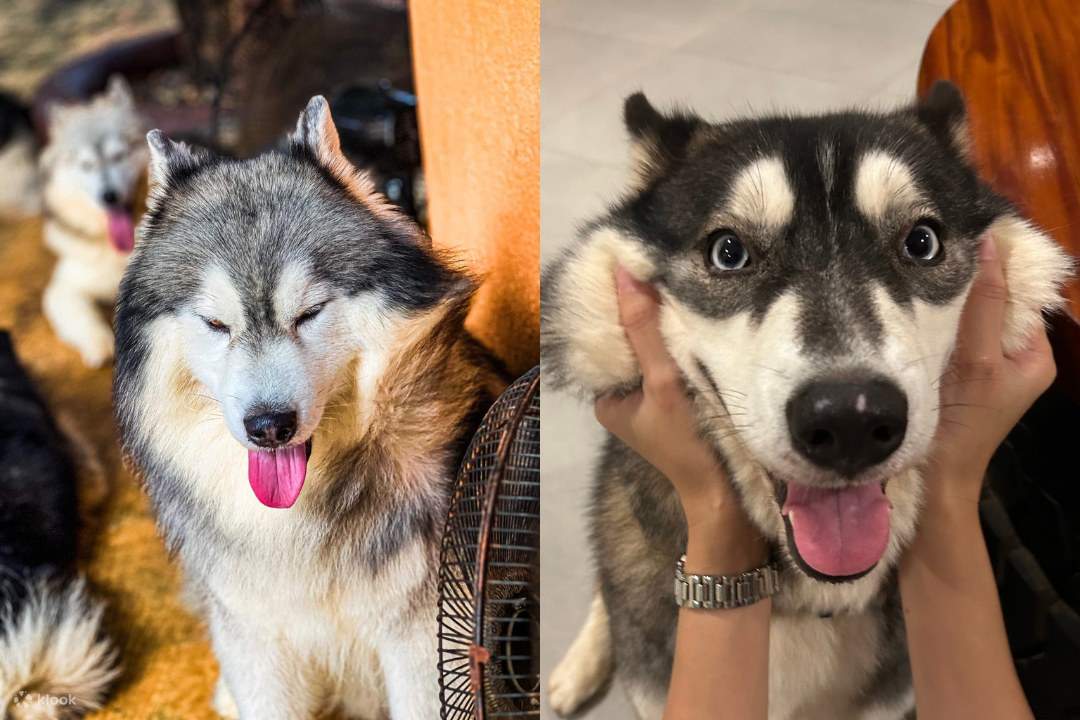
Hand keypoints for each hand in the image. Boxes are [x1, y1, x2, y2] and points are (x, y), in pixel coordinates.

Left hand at [594, 267, 763, 569]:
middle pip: (631, 341)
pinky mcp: (680, 401)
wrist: (729, 497)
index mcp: (605, 397)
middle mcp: (624, 397)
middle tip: (662, 264)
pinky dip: (684, 341)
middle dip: (645, 311)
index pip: (605, 338)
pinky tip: (700, 315)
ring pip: (655, 349)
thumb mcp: (662, 383)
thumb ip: (644, 331)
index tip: (634, 262)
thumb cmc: (688, 444)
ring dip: (668, 324)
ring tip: (683, 281)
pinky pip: (675, 361)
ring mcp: (653, 400)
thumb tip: (624, 273)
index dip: (618, 303)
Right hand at [926, 234, 1055, 504]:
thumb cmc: (961, 423)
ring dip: (948, 307)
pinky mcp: (957, 379)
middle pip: (995, 306)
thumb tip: (991, 245)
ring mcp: (985, 371)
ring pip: (971, 322)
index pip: (1021, 295)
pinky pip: (953, 340)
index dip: (997, 269)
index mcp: (1035, 356)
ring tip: (919, 285)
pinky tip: (914, 317)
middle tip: (931, 264)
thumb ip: (985, 305)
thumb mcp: (978, 359)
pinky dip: (936, 327)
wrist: (932, 479)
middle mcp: (1015, 361)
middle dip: (968, 287)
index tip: (961, 241)